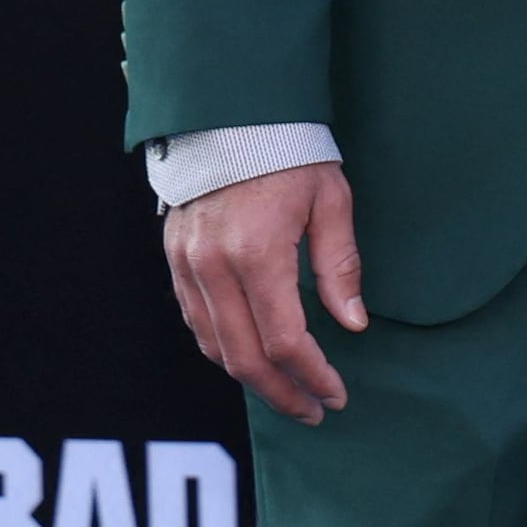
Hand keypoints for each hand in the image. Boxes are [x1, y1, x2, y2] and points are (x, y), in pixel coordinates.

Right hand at [163, 161, 368, 421]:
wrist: (231, 115)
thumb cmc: (291, 153)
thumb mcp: (332, 201)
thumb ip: (339, 266)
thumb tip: (352, 324)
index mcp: (257, 253)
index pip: (285, 340)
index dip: (312, 375)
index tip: (336, 395)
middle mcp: (213, 267)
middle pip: (244, 356)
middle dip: (282, 392)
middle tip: (314, 410)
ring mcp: (187, 266)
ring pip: (213, 346)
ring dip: (251, 378)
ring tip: (288, 392)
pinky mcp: (174, 260)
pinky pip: (196, 321)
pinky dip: (223, 349)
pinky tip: (251, 358)